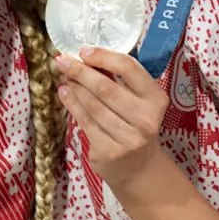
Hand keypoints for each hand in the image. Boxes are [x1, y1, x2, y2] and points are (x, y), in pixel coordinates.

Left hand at [55, 47, 168, 189]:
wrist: (139, 168)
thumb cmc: (136, 125)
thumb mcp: (139, 102)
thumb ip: (121, 81)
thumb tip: (87, 57)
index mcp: (156, 99)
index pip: (129, 68)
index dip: (104, 56)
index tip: (84, 51)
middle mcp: (145, 119)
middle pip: (106, 87)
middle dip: (80, 71)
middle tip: (62, 60)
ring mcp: (128, 138)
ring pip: (93, 105)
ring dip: (74, 87)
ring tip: (63, 76)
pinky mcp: (109, 151)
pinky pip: (85, 122)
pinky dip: (72, 104)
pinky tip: (65, 93)